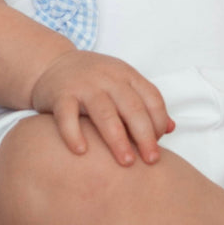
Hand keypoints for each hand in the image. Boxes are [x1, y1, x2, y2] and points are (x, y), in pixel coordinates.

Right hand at [30, 51, 173, 164]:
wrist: (52, 63)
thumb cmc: (94, 80)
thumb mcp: (122, 84)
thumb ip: (145, 104)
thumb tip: (171, 128)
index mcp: (127, 75)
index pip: (152, 98)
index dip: (160, 122)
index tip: (159, 144)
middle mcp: (108, 78)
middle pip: (132, 107)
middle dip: (145, 135)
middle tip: (151, 160)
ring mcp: (84, 85)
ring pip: (105, 113)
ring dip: (117, 139)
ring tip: (126, 161)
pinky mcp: (60, 94)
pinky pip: (67, 115)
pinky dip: (74, 133)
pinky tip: (82, 151)